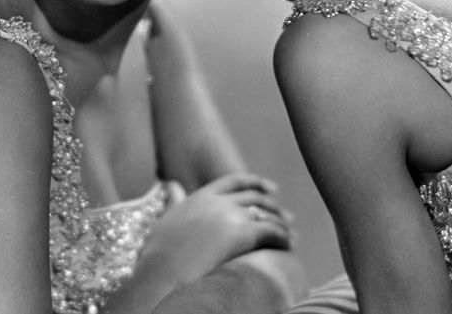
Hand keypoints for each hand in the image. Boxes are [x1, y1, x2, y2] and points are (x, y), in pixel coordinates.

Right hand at [139, 174, 292, 284]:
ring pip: (266, 214)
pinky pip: (272, 232)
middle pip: (255, 197)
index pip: (234, 181)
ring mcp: (231, 215)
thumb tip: (173, 186)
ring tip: (292, 235)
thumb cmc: (159, 254)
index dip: (255, 182)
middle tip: (288, 217)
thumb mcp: (166, 218)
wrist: (163, 271)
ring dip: (282, 224)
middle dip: (274, 206)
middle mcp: (218, 201)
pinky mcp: (243, 233)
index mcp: (201, 196)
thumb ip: (175, 200)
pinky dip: (283, 238)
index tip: (270, 188)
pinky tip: (289, 245)